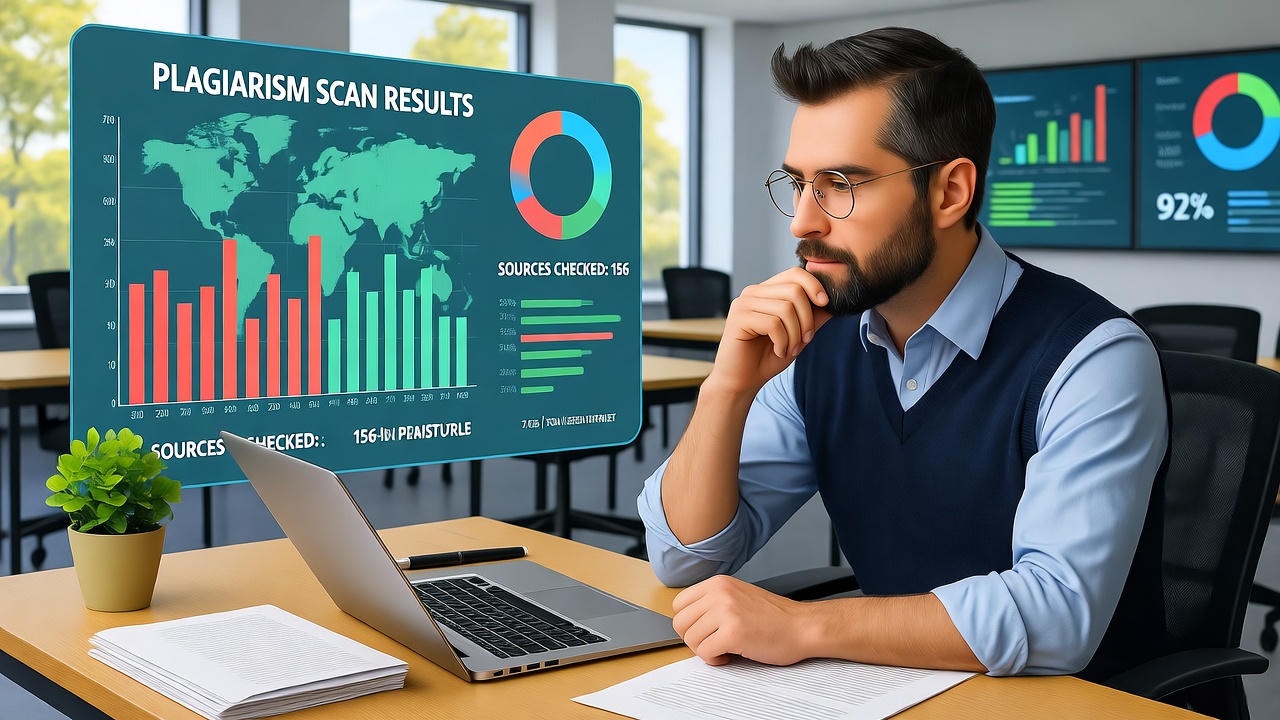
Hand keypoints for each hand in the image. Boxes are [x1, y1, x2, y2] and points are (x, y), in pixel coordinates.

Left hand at [671, 574, 812, 665]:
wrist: (803, 626)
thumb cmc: (775, 617)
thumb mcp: (738, 596)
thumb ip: (714, 602)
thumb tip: (689, 621)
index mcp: (718, 583)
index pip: (679, 604)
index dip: (688, 623)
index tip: (703, 631)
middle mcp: (719, 593)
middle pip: (681, 623)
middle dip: (694, 639)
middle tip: (712, 643)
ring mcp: (725, 612)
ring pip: (691, 639)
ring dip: (705, 651)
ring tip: (724, 649)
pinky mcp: (732, 633)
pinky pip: (705, 653)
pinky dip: (714, 660)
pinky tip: (729, 656)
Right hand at [708, 267, 831, 395]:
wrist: (742, 382)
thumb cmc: (768, 358)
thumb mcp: (798, 335)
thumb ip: (813, 317)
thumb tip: (834, 303)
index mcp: (766, 291)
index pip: (795, 274)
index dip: (814, 285)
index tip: (825, 304)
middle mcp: (753, 292)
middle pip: (794, 290)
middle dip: (807, 318)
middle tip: (805, 340)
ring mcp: (743, 304)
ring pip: (785, 308)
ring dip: (795, 335)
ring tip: (790, 349)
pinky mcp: (738, 319)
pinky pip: (773, 324)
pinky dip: (783, 341)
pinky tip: (779, 351)